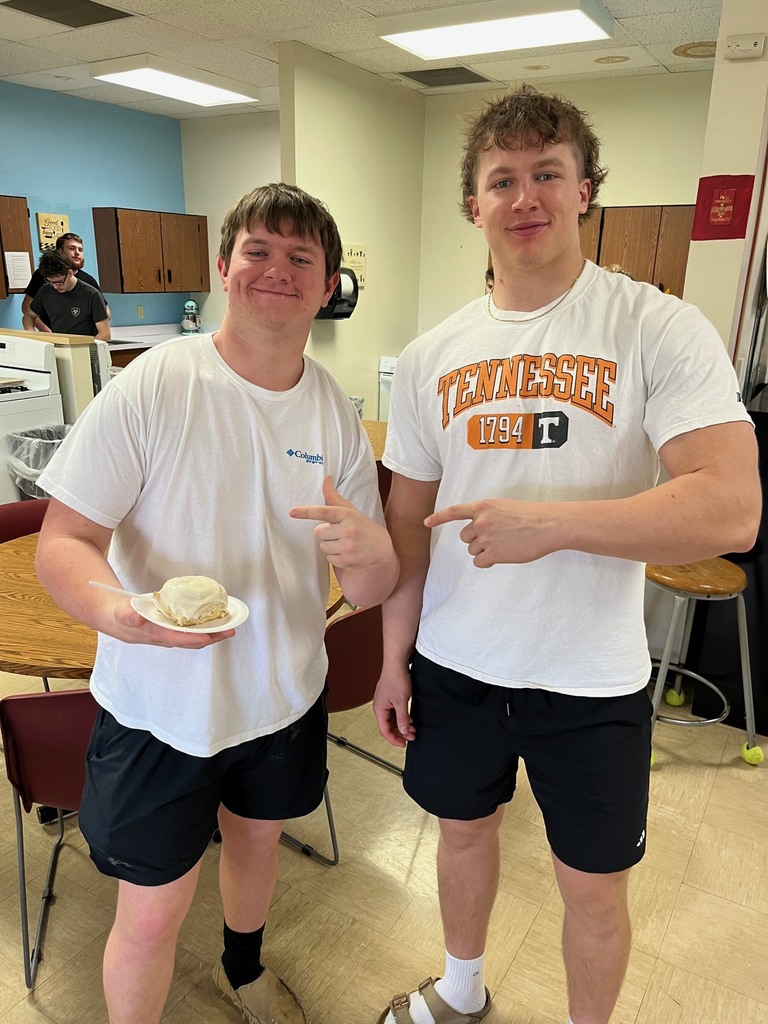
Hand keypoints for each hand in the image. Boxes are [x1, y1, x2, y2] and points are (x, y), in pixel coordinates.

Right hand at [112, 598, 234, 648]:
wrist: (120, 621)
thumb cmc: (123, 616)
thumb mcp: (123, 613)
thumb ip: (128, 615)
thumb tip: (136, 618)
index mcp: (156, 634)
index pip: (178, 639)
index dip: (194, 639)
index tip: (208, 637)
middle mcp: (167, 637)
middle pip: (192, 641)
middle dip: (212, 638)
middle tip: (230, 631)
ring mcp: (172, 635)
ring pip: (195, 638)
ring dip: (213, 634)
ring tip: (229, 628)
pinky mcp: (174, 630)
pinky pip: (193, 631)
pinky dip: (205, 628)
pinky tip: (216, 621)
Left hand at [289, 475, 392, 570]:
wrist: (381, 548)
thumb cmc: (362, 526)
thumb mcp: (350, 510)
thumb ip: (334, 497)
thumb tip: (326, 478)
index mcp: (347, 514)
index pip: (323, 512)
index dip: (306, 512)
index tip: (292, 512)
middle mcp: (348, 530)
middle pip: (318, 532)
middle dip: (325, 533)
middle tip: (339, 533)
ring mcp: (348, 547)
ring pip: (322, 546)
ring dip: (330, 545)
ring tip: (344, 543)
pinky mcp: (347, 561)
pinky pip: (328, 558)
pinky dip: (335, 557)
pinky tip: (347, 553)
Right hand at [373, 663, 414, 747]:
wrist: (396, 663)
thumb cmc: (396, 678)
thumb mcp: (401, 702)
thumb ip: (402, 718)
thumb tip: (403, 731)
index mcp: (379, 709)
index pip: (384, 730)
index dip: (394, 739)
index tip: (403, 744)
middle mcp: (380, 706)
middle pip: (388, 726)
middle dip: (400, 733)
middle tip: (412, 737)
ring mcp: (384, 702)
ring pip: (392, 719)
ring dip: (402, 725)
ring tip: (413, 729)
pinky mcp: (390, 697)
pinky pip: (394, 712)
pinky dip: (402, 717)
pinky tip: (410, 719)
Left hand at [425, 499, 560, 566]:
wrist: (549, 525)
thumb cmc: (532, 516)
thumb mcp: (505, 507)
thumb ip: (487, 516)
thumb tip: (477, 532)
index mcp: (483, 506)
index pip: (455, 512)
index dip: (439, 518)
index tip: (426, 522)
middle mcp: (480, 521)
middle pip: (465, 537)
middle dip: (477, 539)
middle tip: (499, 537)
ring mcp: (486, 538)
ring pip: (473, 550)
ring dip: (485, 550)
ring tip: (506, 544)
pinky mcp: (493, 553)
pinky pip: (480, 562)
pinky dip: (488, 561)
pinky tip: (504, 555)